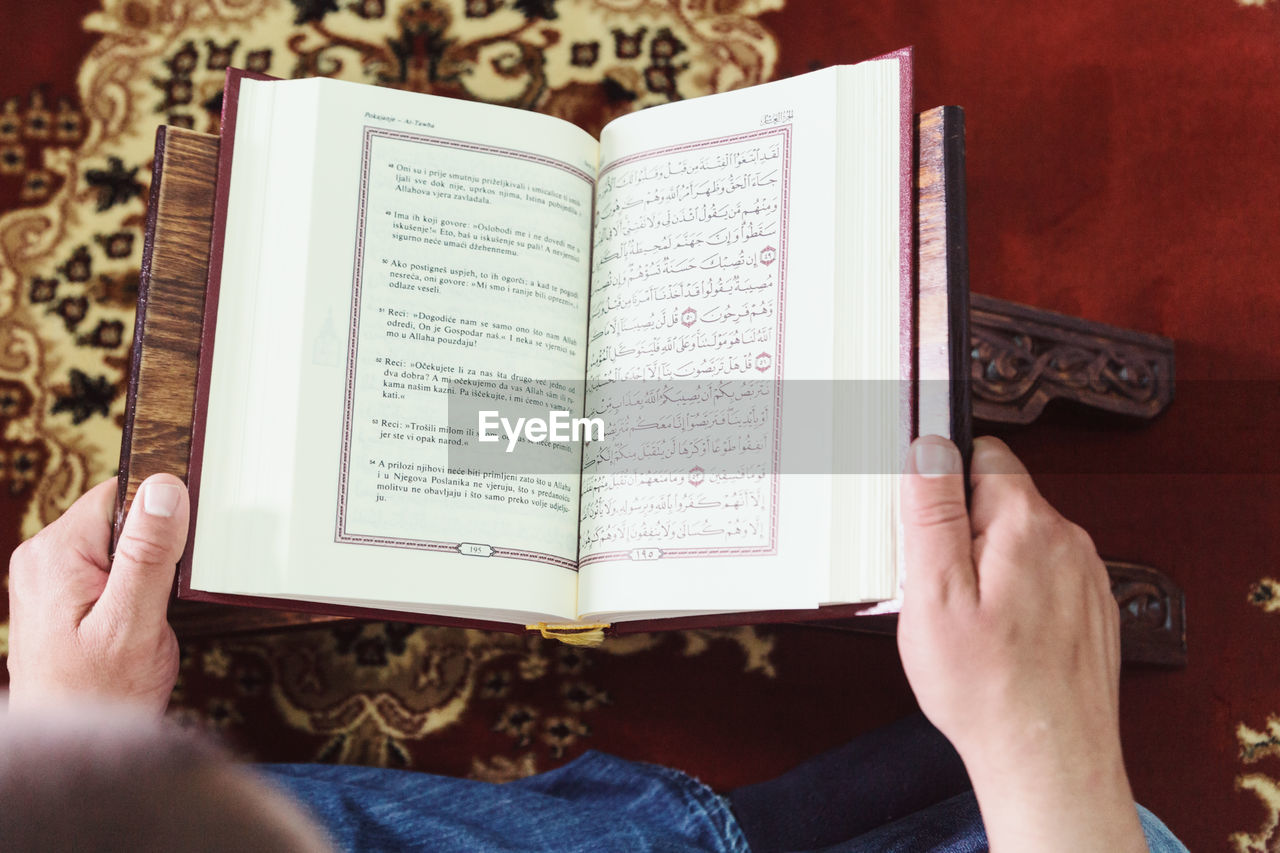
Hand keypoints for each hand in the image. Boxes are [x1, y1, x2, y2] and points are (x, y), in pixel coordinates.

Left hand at [7, 474, 188, 714]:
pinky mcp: (60, 593)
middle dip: (152, 550)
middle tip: (156, 597)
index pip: (119, 493)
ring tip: (142, 614)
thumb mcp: (135, 621)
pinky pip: (108, 565)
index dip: (158, 516)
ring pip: (116, 542)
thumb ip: (149, 554)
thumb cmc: (100, 693)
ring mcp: (49, 576)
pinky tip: (132, 620)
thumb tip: (163, 490)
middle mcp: (44, 557)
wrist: (75, 743)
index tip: (174, 553)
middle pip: (119, 516)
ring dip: (143, 572)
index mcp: (56, 553)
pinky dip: (131, 587)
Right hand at [898, 436, 1144, 851]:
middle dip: (960, 531)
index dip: (942, 483)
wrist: (1049, 762)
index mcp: (1027, 524)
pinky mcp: (1089, 610)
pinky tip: (996, 639)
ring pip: (1019, 541)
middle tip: (938, 589)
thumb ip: (932, 512)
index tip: (924, 525)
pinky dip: (1015, 596)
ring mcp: (1084, 577)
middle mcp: (1067, 541)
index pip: (982, 454)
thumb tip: (930, 446)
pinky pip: (1041, 578)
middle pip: (999, 499)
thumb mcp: (934, 594)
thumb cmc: (988, 690)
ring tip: (967, 622)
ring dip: (987, 566)